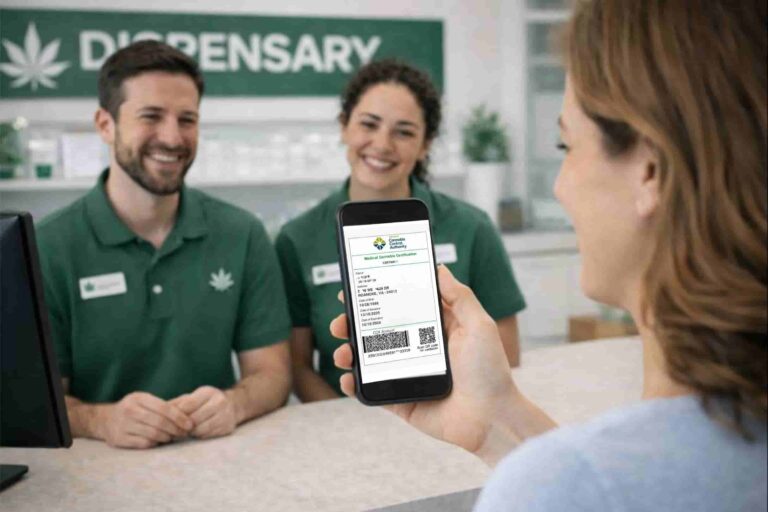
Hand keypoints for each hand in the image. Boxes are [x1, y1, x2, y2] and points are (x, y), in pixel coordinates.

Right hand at [98, 392, 193, 448]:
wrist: (104, 420)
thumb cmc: (133, 410)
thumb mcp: (144, 400)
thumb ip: (163, 405)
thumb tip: (188, 411)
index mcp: (138, 398)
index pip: (164, 408)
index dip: (179, 417)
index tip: (190, 424)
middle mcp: (129, 410)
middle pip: (160, 422)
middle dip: (176, 429)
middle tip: (184, 433)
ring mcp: (123, 425)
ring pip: (153, 434)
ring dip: (167, 437)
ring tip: (173, 437)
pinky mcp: (119, 439)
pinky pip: (144, 443)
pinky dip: (155, 443)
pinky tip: (159, 441)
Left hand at [170, 386, 237, 438]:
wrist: (234, 405)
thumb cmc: (207, 402)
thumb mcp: (194, 397)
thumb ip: (178, 403)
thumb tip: (159, 410)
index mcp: (208, 392)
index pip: (188, 404)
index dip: (176, 415)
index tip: (168, 421)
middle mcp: (219, 402)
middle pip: (193, 419)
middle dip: (182, 426)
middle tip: (175, 430)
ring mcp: (225, 415)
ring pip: (200, 429)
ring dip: (190, 432)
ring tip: (186, 431)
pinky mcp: (227, 427)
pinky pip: (207, 436)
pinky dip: (199, 436)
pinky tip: (197, 433)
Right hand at [331, 265, 519, 454]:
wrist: (492, 419)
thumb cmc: (491, 371)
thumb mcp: (479, 326)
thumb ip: (459, 297)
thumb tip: (439, 268)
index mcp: (434, 328)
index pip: (400, 305)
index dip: (377, 295)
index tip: (356, 287)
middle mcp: (417, 349)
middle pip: (376, 330)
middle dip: (353, 323)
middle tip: (341, 321)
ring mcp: (406, 374)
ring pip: (368, 358)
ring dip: (348, 352)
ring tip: (343, 352)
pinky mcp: (400, 400)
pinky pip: (370, 390)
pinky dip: (353, 384)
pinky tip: (348, 378)